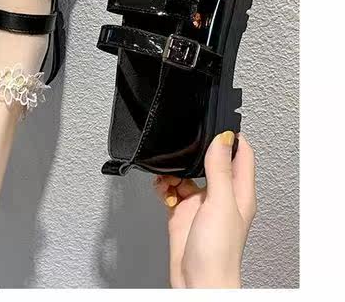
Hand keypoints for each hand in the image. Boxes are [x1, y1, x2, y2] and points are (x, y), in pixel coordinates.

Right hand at [154, 131, 256, 288]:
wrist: (197, 284)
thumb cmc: (218, 254)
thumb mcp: (221, 203)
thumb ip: (220, 170)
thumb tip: (223, 138)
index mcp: (239, 193)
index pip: (242, 154)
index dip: (232, 136)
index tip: (218, 121)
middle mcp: (221, 197)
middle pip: (212, 162)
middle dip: (196, 151)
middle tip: (184, 144)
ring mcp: (201, 205)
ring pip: (188, 174)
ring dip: (176, 170)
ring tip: (169, 173)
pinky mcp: (182, 214)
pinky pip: (172, 190)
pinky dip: (164, 186)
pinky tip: (162, 188)